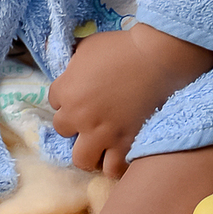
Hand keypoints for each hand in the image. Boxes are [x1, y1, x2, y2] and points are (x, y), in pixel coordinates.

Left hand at [47, 24, 212, 177]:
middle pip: (63, 130)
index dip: (68, 95)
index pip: (54, 101)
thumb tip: (59, 58)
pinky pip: (112, 169)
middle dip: (74, 123)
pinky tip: (119, 152)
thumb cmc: (123, 47)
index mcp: (67, 90)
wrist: (158, 59)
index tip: (82, 92)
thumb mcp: (88, 44)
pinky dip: (114, 163)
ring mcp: (102, 134)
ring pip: (82, 159)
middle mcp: (80, 116)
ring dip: (89, 150)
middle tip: (90, 116)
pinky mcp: (125, 145)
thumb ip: (71, 58)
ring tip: (101, 142)